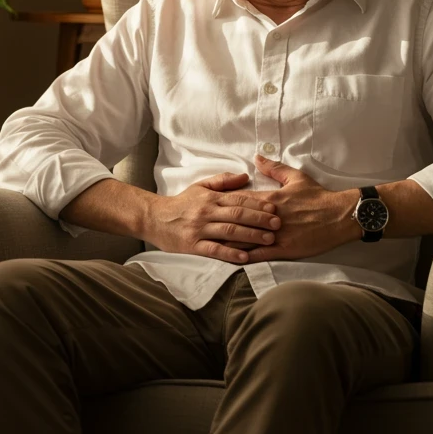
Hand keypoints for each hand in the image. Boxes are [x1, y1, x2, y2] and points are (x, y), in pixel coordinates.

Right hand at [144, 169, 282, 264]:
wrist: (154, 217)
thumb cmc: (181, 203)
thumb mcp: (201, 187)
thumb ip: (223, 181)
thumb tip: (245, 176)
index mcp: (211, 198)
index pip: (238, 199)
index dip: (258, 204)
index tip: (275, 208)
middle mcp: (207, 212)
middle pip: (237, 215)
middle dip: (260, 220)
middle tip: (278, 224)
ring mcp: (200, 229)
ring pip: (229, 232)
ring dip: (251, 236)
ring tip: (269, 240)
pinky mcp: (192, 245)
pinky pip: (214, 249)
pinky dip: (230, 254)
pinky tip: (245, 257)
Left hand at [216, 155, 357, 261]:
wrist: (340, 215)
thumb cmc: (318, 196)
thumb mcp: (296, 177)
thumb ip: (274, 168)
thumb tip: (257, 158)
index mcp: (271, 198)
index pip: (241, 201)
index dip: (225, 205)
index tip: (211, 206)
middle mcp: (270, 217)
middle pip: (239, 221)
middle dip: (221, 224)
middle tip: (203, 227)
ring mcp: (277, 234)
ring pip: (246, 239)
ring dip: (228, 242)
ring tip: (211, 245)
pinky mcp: (285, 249)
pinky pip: (260, 254)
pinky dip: (245, 256)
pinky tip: (232, 259)